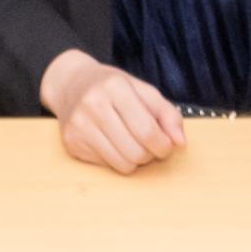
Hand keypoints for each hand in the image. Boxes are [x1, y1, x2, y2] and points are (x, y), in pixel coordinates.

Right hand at [40, 51, 184, 174]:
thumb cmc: (113, 88)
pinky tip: (112, 142)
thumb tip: (180, 143)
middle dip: (149, 154)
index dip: (164, 145)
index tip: (167, 146)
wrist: (71, 84)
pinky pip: (106, 166)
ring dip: (134, 160)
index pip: (147, 130)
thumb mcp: (143, 91)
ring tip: (132, 143)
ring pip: (122, 164)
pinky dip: (116, 159)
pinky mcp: (71, 143)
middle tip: (149, 144)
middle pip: (136, 152)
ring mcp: (79, 125)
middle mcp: (93, 104)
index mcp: (115, 87)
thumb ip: (167, 114)